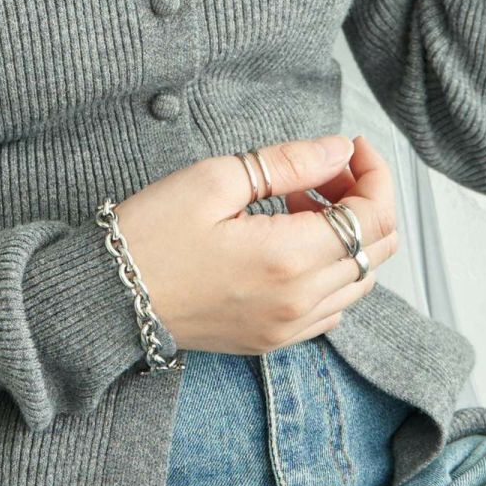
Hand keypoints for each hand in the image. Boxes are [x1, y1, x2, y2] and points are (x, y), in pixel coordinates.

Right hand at [113, 132, 401, 355]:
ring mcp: (288, 327)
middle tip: (326, 168)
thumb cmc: (150, 235)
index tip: (352, 146)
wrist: (107, 298)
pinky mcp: (274, 339)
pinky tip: (293, 241)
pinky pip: (332, 306)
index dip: (375, 173)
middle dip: (365, 199)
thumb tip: (338, 150)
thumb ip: (288, 164)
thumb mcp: (215, 180)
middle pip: (378, 249)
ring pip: (360, 279)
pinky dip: (332, 268)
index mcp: (288, 260)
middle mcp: (299, 302)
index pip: (373, 217)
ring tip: (303, 201)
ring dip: (348, 234)